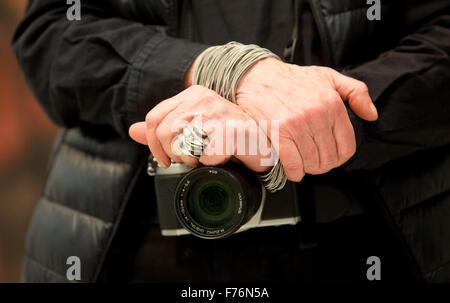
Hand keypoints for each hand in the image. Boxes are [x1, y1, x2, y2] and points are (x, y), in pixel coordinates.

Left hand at [129, 85, 272, 171]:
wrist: (264, 145)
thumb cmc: (230, 138)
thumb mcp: (194, 130)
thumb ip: (163, 130)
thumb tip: (133, 130)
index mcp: (192, 95)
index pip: (154, 118)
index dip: (155, 144)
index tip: (167, 158)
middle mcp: (203, 99)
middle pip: (164, 132)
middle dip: (175, 154)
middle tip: (192, 158)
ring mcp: (218, 112)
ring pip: (181, 142)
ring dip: (193, 159)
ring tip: (207, 157)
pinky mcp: (231, 130)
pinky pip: (205, 155)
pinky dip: (211, 164)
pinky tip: (222, 159)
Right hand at [236, 58, 377, 181]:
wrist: (259, 76)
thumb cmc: (293, 79)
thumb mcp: (329, 77)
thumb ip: (356, 92)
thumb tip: (371, 115)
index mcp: (332, 104)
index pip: (347, 146)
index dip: (340, 157)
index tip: (332, 157)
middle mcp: (317, 115)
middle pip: (329, 158)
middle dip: (323, 165)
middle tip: (315, 161)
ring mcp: (297, 125)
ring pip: (312, 163)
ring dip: (309, 169)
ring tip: (304, 163)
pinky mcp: (279, 132)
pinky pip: (293, 164)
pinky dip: (295, 172)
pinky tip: (294, 169)